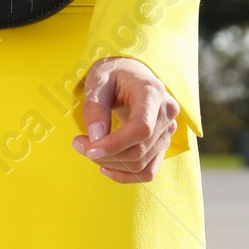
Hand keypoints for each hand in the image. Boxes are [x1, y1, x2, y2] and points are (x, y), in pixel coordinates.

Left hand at [71, 58, 179, 184]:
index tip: (89, 149)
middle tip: (79, 144)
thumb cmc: (113, 72)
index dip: (115, 145)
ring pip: (142, 164)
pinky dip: (125, 175)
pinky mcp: (163, 143)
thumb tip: (96, 138)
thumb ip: (95, 107)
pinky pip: (148, 171)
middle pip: (139, 150)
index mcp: (152, 92)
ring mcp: (168, 130)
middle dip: (106, 155)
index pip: (141, 129)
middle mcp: (167, 112)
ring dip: (111, 165)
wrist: (131, 72)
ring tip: (89, 150)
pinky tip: (105, 167)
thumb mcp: (97, 80)